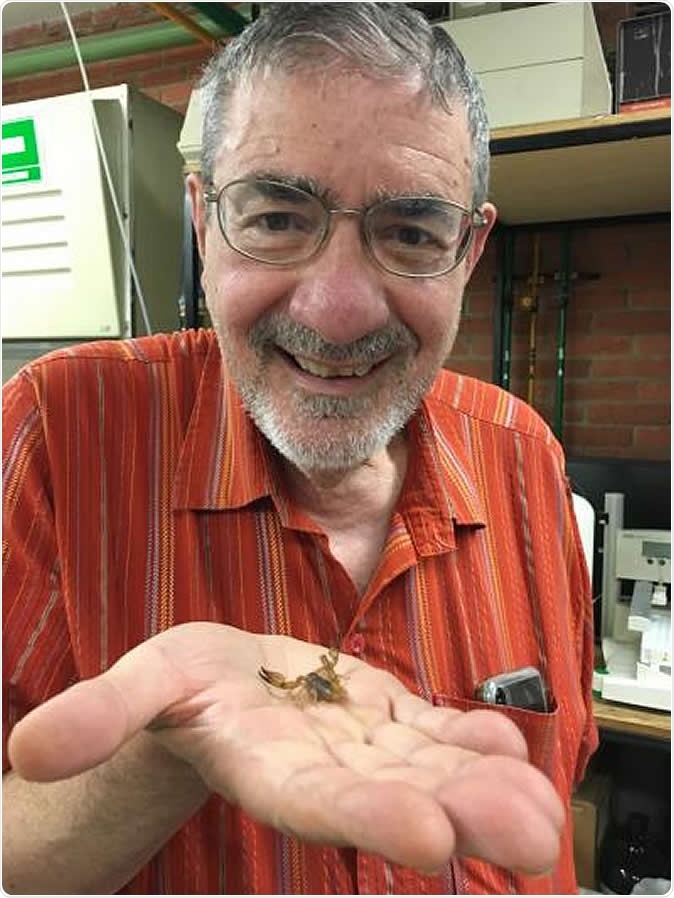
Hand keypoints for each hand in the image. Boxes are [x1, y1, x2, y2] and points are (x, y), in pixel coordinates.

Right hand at [8, 623, 563, 873]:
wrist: (225, 684)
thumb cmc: (185, 688)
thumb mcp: (140, 685)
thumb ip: (99, 715)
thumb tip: (34, 747)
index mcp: (265, 765)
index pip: (315, 803)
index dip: (367, 817)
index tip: (427, 837)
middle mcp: (324, 767)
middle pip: (393, 795)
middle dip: (459, 814)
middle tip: (530, 832)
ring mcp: (363, 745)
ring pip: (428, 769)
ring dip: (485, 785)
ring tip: (541, 805)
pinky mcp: (386, 719)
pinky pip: (434, 731)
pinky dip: (472, 739)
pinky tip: (508, 745)